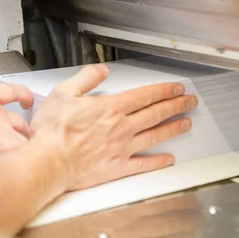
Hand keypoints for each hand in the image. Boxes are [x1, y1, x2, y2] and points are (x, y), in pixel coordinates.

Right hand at [30, 64, 197, 190]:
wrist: (48, 162)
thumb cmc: (53, 132)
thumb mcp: (64, 93)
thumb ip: (86, 78)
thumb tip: (102, 70)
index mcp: (112, 108)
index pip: (146, 95)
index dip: (165, 90)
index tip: (178, 88)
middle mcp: (122, 127)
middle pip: (156, 113)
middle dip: (176, 105)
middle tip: (190, 102)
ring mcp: (122, 148)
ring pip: (155, 135)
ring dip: (173, 128)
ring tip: (187, 124)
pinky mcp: (118, 167)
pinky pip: (143, 164)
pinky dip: (158, 162)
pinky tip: (169, 159)